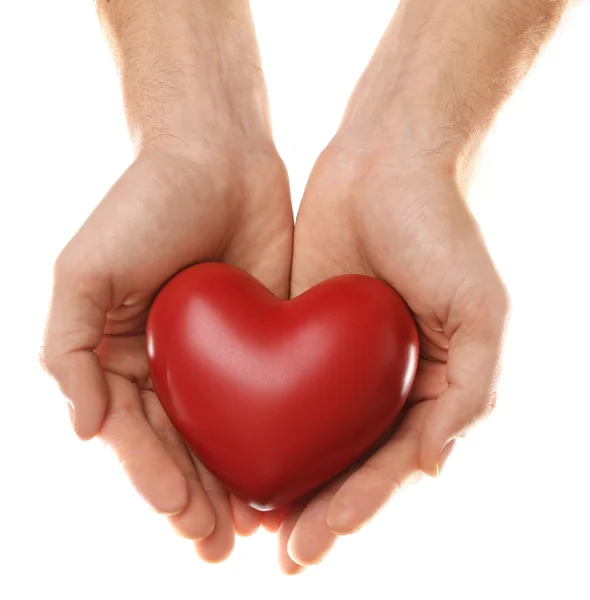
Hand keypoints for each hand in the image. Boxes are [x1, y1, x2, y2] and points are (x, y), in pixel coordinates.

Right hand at [41, 139, 292, 561]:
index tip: (183, 516)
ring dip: (233, 483)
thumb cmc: (144, 204)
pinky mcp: (268, 337)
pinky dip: (274, 437)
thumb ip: (68, 348)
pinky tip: (288, 472)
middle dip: (195, 498)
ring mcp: (220, 353)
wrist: (215, 154)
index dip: (154, 479)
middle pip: (181, 446)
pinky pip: (271, 396)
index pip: (136, 434)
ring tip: (252, 529)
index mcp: (122, 355)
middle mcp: (169, 363)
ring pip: (226, 433)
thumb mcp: (84, 271)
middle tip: (218, 545)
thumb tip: (81, 429)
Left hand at [281, 137, 508, 570]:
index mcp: (433, 384)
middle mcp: (388, 380)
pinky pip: (282, 388)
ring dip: (290, 479)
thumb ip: (470, 390)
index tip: (319, 537)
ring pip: (314, 434)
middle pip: (353, 459)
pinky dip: (264, 426)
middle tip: (285, 551)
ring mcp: (343, 359)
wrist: (385, 159)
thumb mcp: (478, 311)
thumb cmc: (439, 228)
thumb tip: (434, 464)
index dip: (361, 503)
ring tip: (254, 521)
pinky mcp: (303, 332)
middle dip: (321, 507)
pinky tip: (236, 455)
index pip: (396, 462)